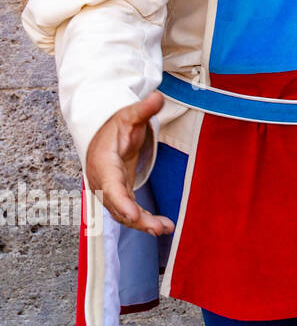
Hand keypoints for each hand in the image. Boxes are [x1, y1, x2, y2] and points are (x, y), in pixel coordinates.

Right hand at [85, 92, 173, 235]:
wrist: (103, 135)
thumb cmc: (115, 126)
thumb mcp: (129, 116)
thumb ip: (143, 109)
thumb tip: (157, 97)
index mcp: (104, 164)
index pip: (111, 186)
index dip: (120, 202)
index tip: (132, 214)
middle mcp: (104, 182)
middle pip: (117, 205)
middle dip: (136, 219)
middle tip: (157, 227)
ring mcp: (111, 191)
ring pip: (123, 213)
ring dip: (142, 224)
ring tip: (165, 228)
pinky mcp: (120, 195)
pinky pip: (130, 212)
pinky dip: (144, 220)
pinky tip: (163, 226)